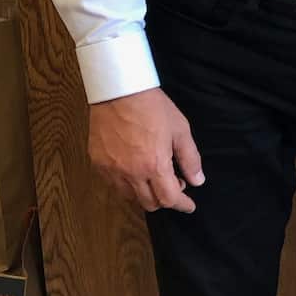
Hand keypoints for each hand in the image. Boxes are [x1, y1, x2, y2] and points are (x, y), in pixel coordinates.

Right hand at [88, 87, 203, 212]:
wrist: (119, 90)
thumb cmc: (152, 107)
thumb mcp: (180, 130)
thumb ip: (190, 159)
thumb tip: (197, 181)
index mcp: (154, 165)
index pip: (169, 199)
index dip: (182, 205)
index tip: (189, 205)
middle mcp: (131, 173)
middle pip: (149, 203)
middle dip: (165, 199)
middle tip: (173, 183)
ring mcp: (111, 169)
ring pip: (130, 197)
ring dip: (145, 193)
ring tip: (153, 175)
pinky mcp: (98, 163)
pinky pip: (114, 184)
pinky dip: (127, 184)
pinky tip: (134, 169)